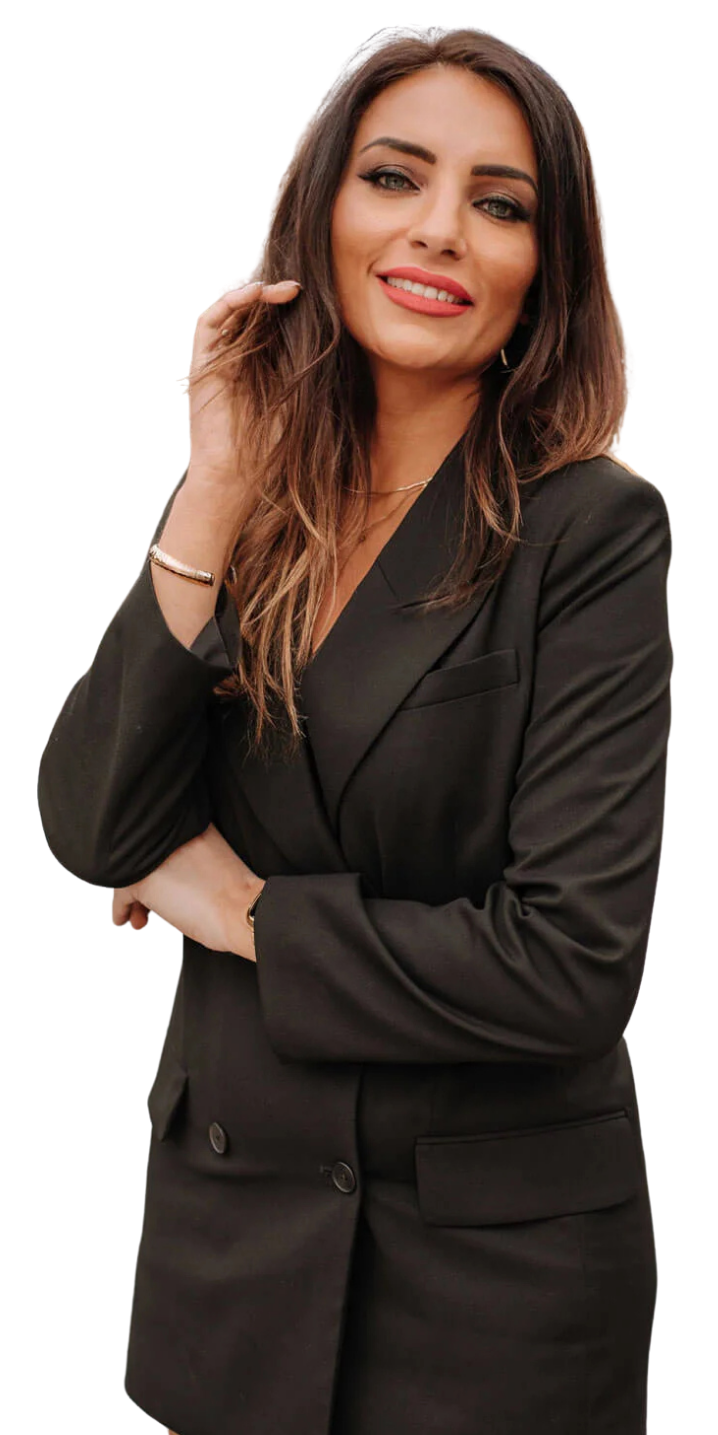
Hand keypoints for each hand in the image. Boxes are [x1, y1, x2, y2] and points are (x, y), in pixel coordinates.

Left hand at [110, 823, 261, 960]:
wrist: (244, 911)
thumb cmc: (239, 895)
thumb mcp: (215, 861)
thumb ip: (190, 859)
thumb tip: (169, 877)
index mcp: (192, 826)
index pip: (160, 843)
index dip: (155, 865)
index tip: (159, 882)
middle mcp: (169, 835)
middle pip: (142, 857)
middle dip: (141, 883)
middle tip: (146, 905)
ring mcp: (154, 856)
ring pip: (129, 873)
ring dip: (132, 898)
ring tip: (139, 917)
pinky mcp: (142, 880)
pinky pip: (121, 894)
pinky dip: (120, 909)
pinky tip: (123, 919)